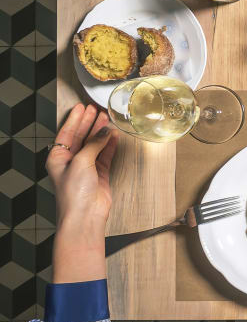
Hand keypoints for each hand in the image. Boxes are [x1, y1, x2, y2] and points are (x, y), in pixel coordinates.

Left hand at [48, 104, 117, 282]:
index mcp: (58, 158)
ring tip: (107, 118)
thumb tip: (104, 131)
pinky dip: (110, 145)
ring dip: (101, 132)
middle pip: (80, 137)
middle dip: (88, 123)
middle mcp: (71, 162)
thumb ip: (93, 144)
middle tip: (96, 110)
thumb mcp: (80, 162)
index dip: (74, 119)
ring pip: (94, 144)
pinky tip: (114, 136)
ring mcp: (85, 167)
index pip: (66, 133)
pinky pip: (105, 154)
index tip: (82, 107)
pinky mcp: (99, 174)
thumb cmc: (74, 193)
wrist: (85, 215)